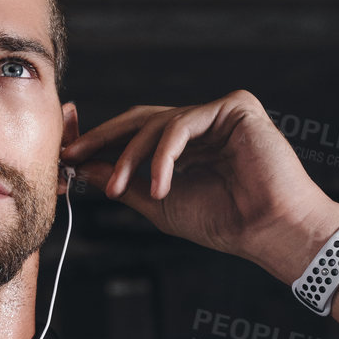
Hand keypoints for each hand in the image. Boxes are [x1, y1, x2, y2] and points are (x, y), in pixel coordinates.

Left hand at [60, 89, 338, 281]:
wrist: (269, 231)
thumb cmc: (223, 222)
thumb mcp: (157, 203)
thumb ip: (123, 182)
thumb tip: (82, 168)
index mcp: (188, 144)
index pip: (137, 132)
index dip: (102, 141)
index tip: (68, 156)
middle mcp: (203, 124)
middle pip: (142, 119)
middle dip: (104, 138)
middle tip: (73, 155)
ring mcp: (219, 113)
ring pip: (158, 122)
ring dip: (132, 156)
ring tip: (121, 189)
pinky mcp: (236, 107)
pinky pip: (183, 123)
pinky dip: (164, 155)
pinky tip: (159, 186)